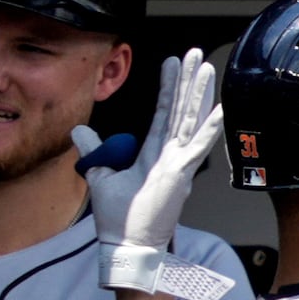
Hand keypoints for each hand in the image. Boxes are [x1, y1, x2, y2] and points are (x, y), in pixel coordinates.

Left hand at [71, 48, 223, 252]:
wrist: (126, 244)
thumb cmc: (119, 218)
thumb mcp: (100, 174)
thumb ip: (94, 150)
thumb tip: (78, 130)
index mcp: (154, 154)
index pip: (163, 113)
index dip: (168, 87)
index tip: (173, 63)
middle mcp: (169, 155)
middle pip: (181, 110)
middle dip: (188, 81)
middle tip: (196, 55)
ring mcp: (177, 164)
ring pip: (190, 120)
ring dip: (199, 94)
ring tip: (206, 69)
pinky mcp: (180, 175)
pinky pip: (196, 147)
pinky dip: (209, 129)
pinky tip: (220, 110)